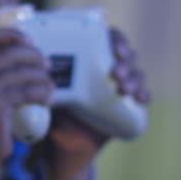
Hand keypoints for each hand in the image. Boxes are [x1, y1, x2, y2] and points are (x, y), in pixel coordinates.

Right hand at [0, 29, 52, 179]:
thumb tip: (26, 47)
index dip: (14, 36)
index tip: (32, 42)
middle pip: (11, 54)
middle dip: (35, 57)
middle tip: (47, 66)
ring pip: (23, 73)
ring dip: (43, 78)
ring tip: (50, 87)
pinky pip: (28, 92)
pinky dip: (43, 94)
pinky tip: (47, 99)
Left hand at [41, 27, 149, 179]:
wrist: (67, 141)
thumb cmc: (56, 110)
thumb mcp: (50, 94)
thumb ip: (44, 87)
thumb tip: (35, 79)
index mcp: (90, 57)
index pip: (109, 38)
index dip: (116, 40)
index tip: (114, 49)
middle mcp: (108, 66)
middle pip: (125, 55)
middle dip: (125, 62)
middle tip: (116, 73)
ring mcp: (120, 83)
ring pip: (136, 72)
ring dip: (134, 78)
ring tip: (124, 89)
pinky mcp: (128, 101)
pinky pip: (142, 94)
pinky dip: (145, 94)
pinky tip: (141, 99)